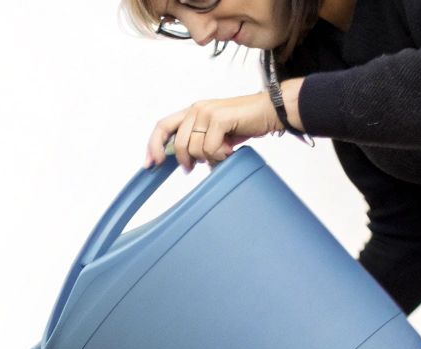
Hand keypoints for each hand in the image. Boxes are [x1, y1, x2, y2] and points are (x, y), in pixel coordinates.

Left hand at [146, 93, 281, 170]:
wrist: (269, 111)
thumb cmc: (244, 124)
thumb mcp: (214, 135)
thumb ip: (196, 143)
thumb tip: (182, 162)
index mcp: (192, 112)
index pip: (162, 126)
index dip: (153, 145)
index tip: (150, 164)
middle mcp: (196, 109)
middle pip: (178, 144)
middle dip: (185, 161)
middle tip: (193, 168)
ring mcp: (207, 112)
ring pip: (194, 148)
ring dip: (209, 158)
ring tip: (223, 152)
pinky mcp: (219, 118)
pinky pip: (209, 148)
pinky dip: (220, 155)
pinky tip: (230, 150)